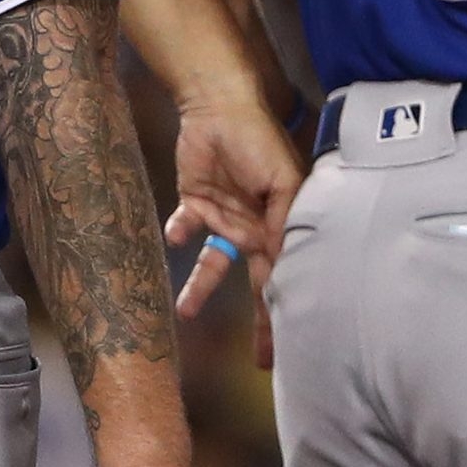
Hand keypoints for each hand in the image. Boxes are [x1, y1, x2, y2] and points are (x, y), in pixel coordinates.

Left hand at [161, 94, 302, 332]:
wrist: (220, 104)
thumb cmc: (260, 140)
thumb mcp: (283, 181)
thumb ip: (281, 224)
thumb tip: (283, 268)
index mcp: (281, 227)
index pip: (286, 276)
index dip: (288, 310)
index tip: (290, 346)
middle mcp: (254, 229)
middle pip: (256, 284)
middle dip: (260, 322)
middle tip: (260, 361)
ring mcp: (225, 218)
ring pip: (214, 265)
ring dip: (200, 288)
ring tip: (185, 311)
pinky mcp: (195, 203)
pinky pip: (185, 226)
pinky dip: (178, 232)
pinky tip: (175, 236)